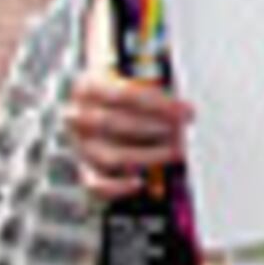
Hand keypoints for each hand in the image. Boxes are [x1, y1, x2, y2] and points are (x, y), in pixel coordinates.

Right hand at [67, 70, 191, 198]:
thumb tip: (185, 108)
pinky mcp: (86, 169)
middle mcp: (78, 117)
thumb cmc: (132, 91)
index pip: (122, 94)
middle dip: (153, 128)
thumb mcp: (140, 76)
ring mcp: (80, 145)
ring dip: (146, 156)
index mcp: (89, 87)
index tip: (186, 110)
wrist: (107, 106)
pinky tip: (139, 183)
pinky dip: (117, 187)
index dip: (157, 104)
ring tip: (176, 152)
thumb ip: (157, 86)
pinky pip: (96, 184)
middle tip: (182, 131)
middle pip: (112, 124)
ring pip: (108, 156)